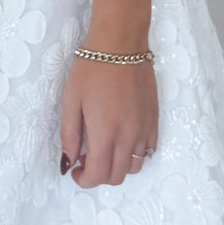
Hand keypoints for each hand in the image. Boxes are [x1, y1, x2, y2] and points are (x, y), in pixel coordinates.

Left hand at [59, 50, 158, 187]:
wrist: (121, 44)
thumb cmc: (91, 69)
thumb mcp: (71, 100)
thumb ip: (70, 135)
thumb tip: (70, 161)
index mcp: (105, 133)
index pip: (98, 175)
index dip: (84, 180)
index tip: (76, 170)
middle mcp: (128, 137)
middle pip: (117, 176)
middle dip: (99, 175)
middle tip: (86, 158)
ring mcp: (145, 129)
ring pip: (135, 166)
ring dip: (118, 166)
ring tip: (105, 148)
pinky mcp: (154, 119)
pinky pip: (149, 149)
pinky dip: (135, 153)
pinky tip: (123, 138)